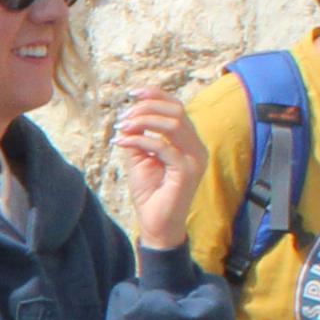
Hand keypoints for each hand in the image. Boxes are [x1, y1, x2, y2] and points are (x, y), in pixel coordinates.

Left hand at [111, 87, 201, 252]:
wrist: (157, 225)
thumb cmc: (150, 193)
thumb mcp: (139, 159)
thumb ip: (137, 137)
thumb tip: (128, 118)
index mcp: (188, 142)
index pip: (177, 108)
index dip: (156, 95)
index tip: (132, 93)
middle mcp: (196, 147)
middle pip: (177, 111)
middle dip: (147, 107)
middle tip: (123, 116)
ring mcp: (195, 159)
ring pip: (174, 124)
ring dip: (144, 120)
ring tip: (123, 126)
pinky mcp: (187, 172)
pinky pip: (163, 147)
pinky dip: (140, 140)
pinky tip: (122, 142)